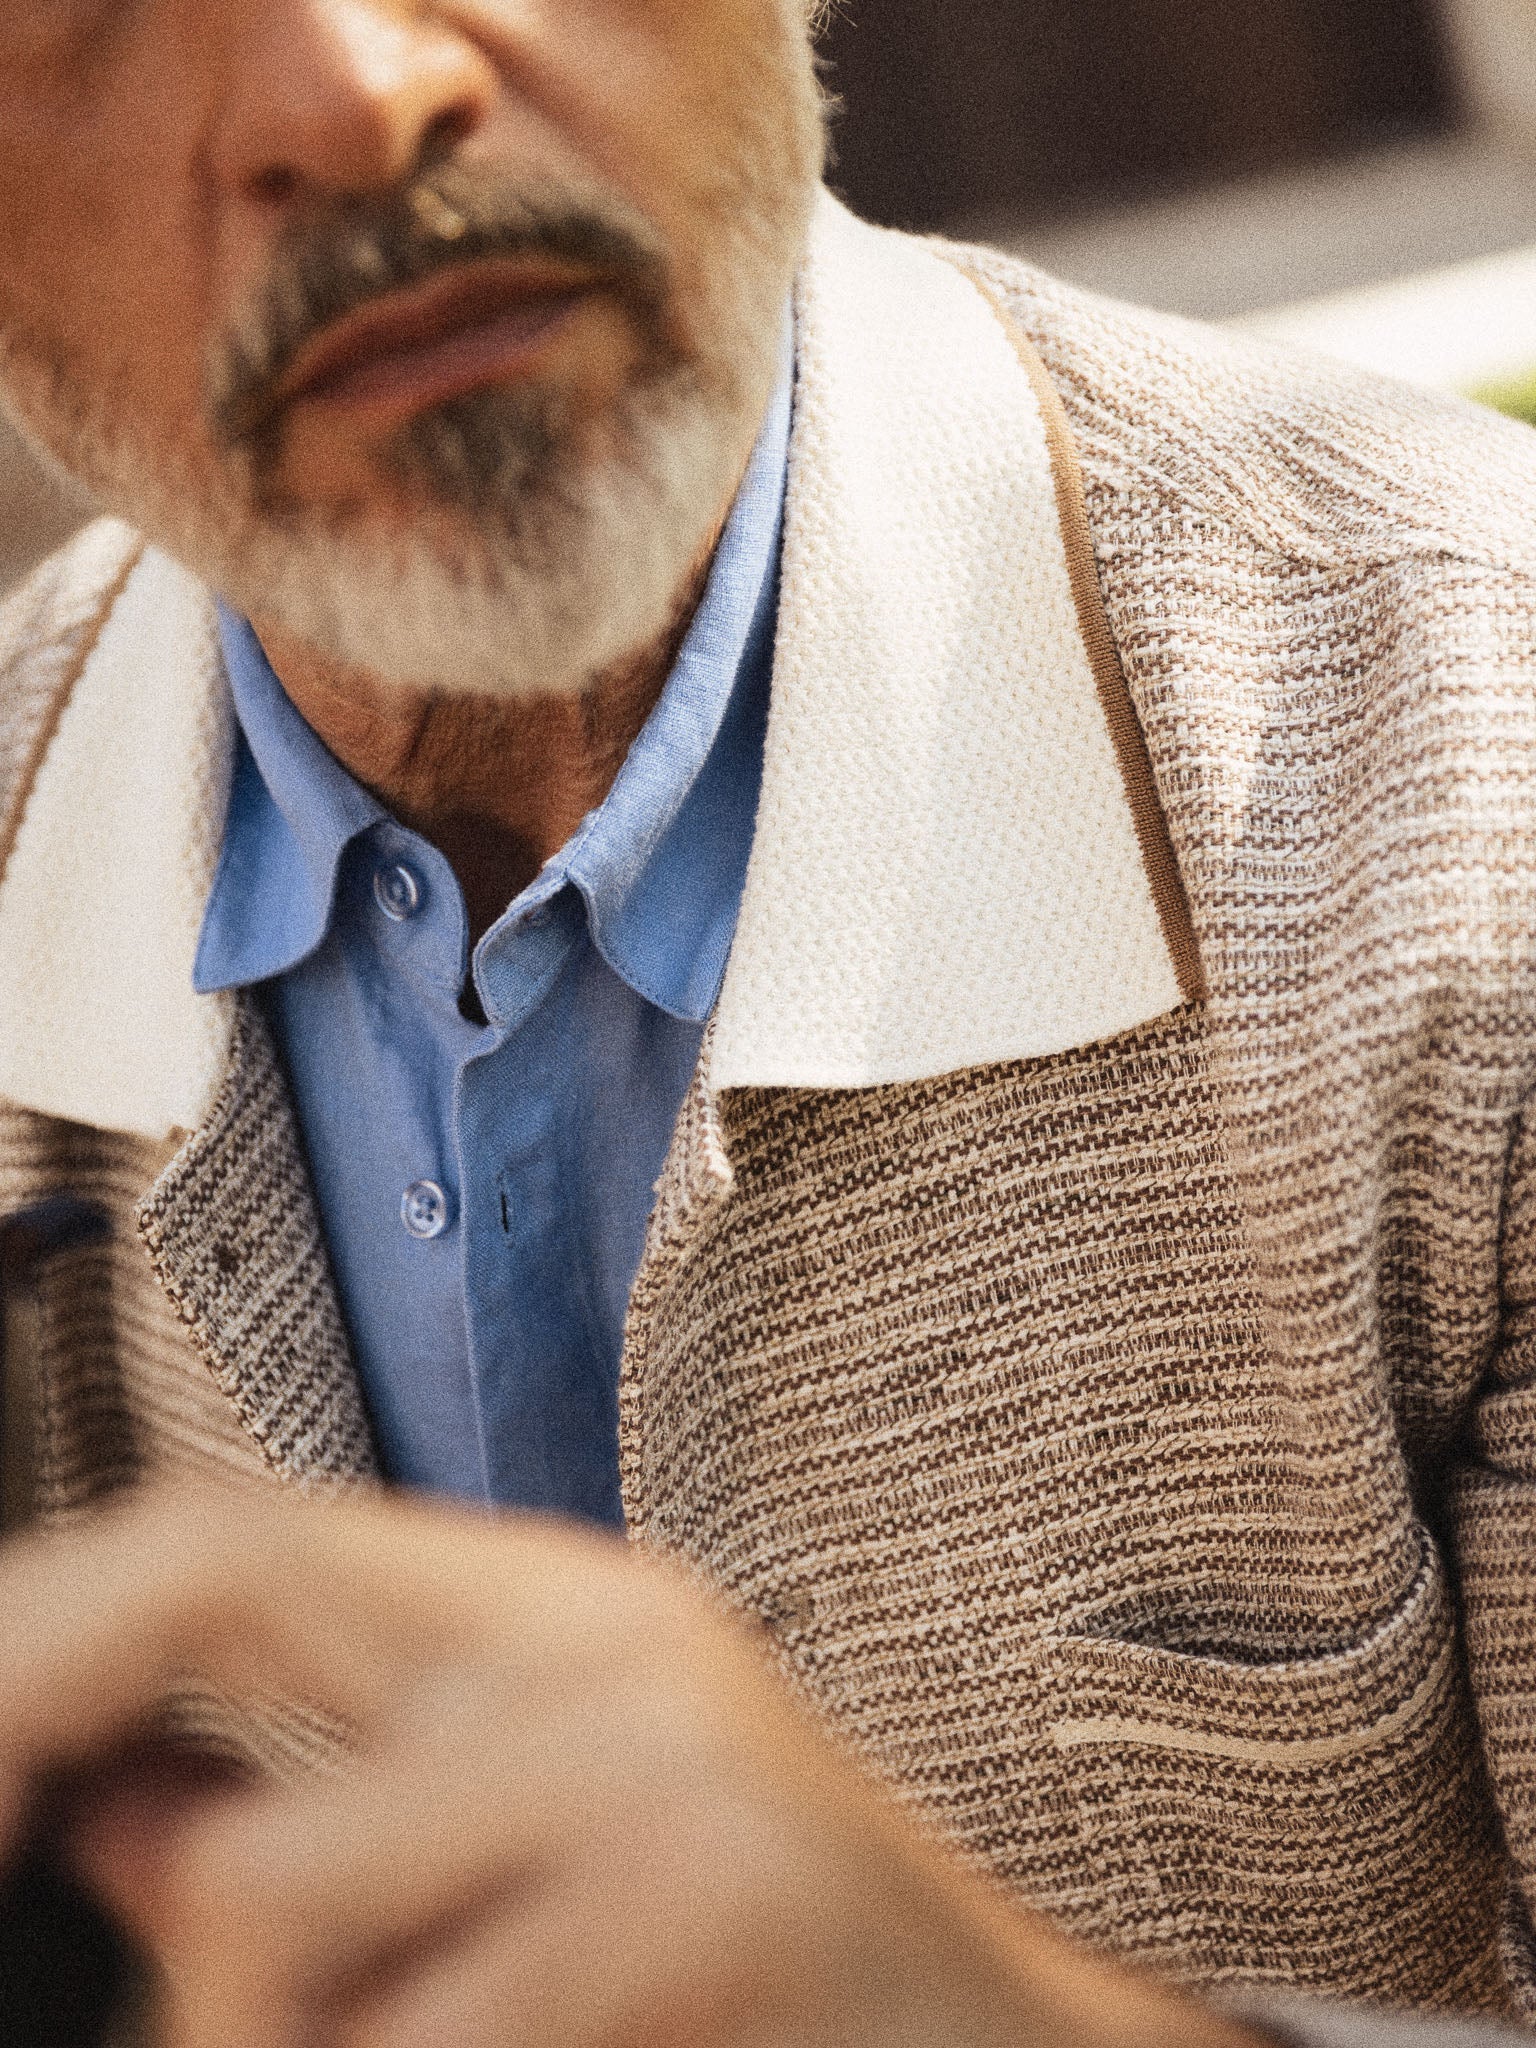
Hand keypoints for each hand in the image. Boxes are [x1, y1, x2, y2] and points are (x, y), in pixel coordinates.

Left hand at [0, 1486, 1259, 2047]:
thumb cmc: (766, 1985)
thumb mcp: (538, 1855)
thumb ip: (332, 1816)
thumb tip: (117, 1809)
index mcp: (548, 1618)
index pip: (229, 1535)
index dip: (48, 1626)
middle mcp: (596, 1637)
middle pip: (222, 1572)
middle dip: (47, 1712)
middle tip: (18, 1855)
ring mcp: (654, 1753)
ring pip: (256, 1897)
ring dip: (263, 2035)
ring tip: (413, 2043)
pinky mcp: (709, 1892)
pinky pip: (417, 2040)